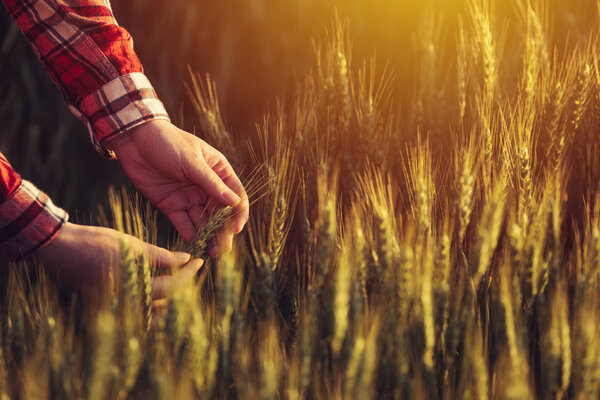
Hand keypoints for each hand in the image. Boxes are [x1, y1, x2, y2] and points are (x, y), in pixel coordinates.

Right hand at [35, 222, 202, 298]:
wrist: (60, 248)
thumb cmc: (96, 243)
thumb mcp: (133, 245)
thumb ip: (161, 256)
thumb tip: (185, 259)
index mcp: (134, 289)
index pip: (172, 287)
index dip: (189, 274)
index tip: (199, 261)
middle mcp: (125, 304)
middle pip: (163, 302)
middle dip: (181, 286)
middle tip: (189, 269)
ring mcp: (115, 307)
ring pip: (150, 310)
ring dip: (166, 298)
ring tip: (176, 277)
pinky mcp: (107, 304)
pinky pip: (135, 308)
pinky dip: (149, 299)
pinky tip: (155, 284)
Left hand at [106, 120, 248, 256]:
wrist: (135, 141)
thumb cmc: (169, 142)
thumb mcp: (192, 161)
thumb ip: (212, 184)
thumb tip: (235, 202)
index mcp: (218, 171)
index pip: (235, 195)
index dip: (238, 213)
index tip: (235, 229)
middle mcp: (207, 187)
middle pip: (220, 213)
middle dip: (223, 231)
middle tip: (224, 248)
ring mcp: (190, 197)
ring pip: (204, 221)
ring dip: (209, 237)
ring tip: (213, 252)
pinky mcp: (172, 206)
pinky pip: (184, 223)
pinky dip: (190, 235)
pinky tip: (195, 247)